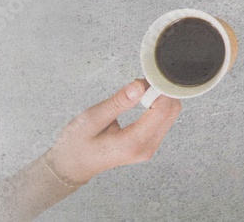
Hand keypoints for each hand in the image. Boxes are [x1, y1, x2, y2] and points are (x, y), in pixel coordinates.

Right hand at [44, 80, 180, 184]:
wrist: (72, 165)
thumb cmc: (77, 143)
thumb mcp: (92, 118)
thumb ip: (118, 102)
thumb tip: (140, 86)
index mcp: (133, 142)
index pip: (163, 110)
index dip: (159, 88)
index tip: (146, 76)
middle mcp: (146, 148)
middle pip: (171, 112)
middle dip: (160, 92)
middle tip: (140, 81)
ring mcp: (149, 148)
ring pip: (169, 116)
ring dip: (158, 98)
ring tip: (136, 91)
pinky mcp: (147, 145)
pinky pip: (162, 121)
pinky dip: (156, 106)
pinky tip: (141, 101)